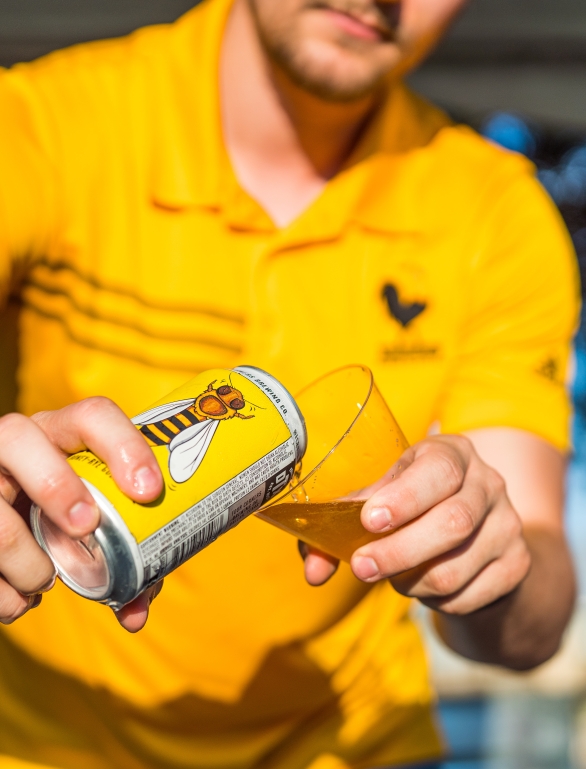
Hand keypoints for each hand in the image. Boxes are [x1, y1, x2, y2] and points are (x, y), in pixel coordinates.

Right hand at [0, 397, 163, 630]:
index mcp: (59, 433)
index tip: (149, 492)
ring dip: (26, 558)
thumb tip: (136, 612)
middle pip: (18, 436)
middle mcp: (12, 444)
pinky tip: (19, 601)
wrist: (7, 529)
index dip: (123, 446)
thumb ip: (123, 559)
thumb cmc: (59, 518)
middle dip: (55, 484)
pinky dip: (2, 592)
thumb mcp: (90, 523)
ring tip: (45, 581)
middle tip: (85, 527)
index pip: (92, 415)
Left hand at [302, 435, 530, 614]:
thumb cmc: (414, 507)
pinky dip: (433, 601)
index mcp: (452, 453)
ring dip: (411, 582)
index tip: (370, 520)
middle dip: (398, 552)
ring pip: (455, 568)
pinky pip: (467, 596)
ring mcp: (508, 524)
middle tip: (361, 568)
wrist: (476, 535)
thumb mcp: (382, 501)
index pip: (438, 471)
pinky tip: (422, 585)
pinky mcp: (517, 565)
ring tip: (393, 575)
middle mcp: (488, 483)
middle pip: (452, 523)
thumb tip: (314, 570)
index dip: (405, 498)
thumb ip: (341, 528)